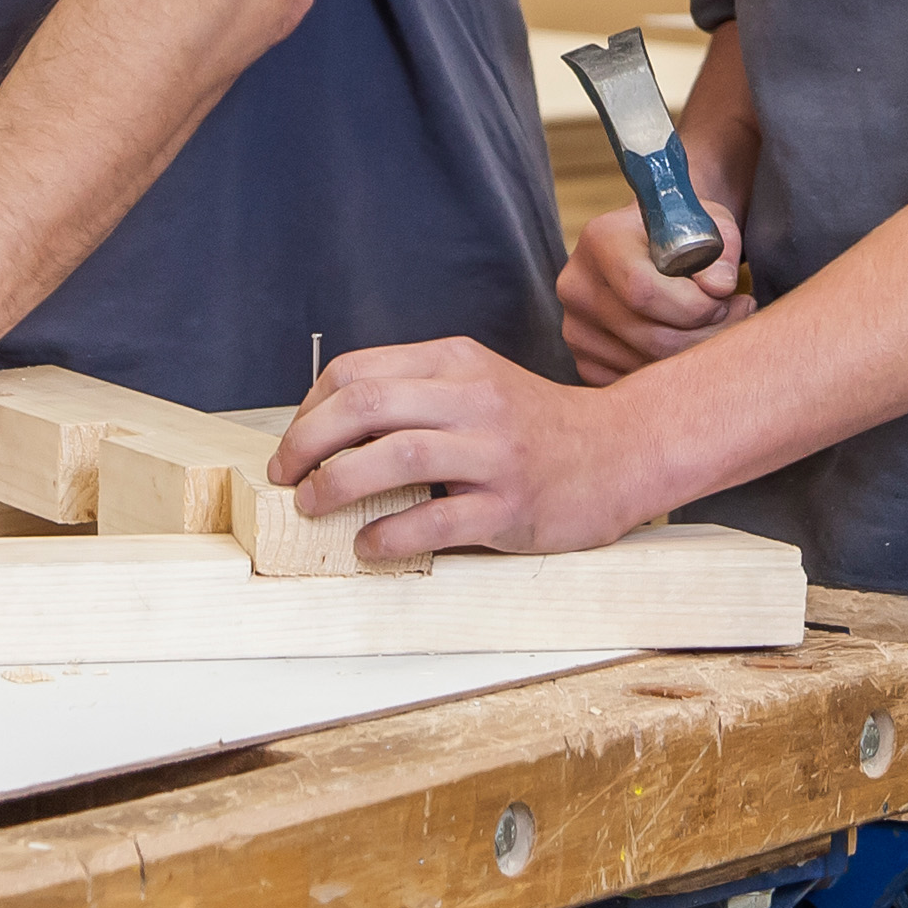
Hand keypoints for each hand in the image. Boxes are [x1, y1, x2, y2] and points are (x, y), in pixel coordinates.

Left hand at [270, 337, 658, 561]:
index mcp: (456, 362)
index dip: (310, 408)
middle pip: (366, 405)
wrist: (621, 452)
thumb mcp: (477, 384)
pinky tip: (368, 545)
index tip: (295, 443)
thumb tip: (329, 429)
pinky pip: (434, 520)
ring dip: (337, 485)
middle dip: (307, 443)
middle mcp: (473, 399)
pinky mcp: (511, 506)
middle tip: (286, 476)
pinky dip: (388, 535)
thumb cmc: (535, 425)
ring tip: (312, 506)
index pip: (358, 370)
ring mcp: (494, 453)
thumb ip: (415, 395)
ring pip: (396, 458)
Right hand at [559, 198, 753, 385]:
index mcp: (601, 240)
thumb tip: (719, 287)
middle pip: (649, 337)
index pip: (643, 291)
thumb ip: (720, 252)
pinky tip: (689, 342)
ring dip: (695, 356)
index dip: (696, 305)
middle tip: (736, 315)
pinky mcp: (585, 360)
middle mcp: (577, 285)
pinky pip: (636, 382)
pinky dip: (671, 373)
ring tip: (719, 326)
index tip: (726, 296)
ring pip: (648, 366)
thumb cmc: (686, 236)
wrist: (654, 247)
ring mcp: (576, 327)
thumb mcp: (711, 226)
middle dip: (706, 334)